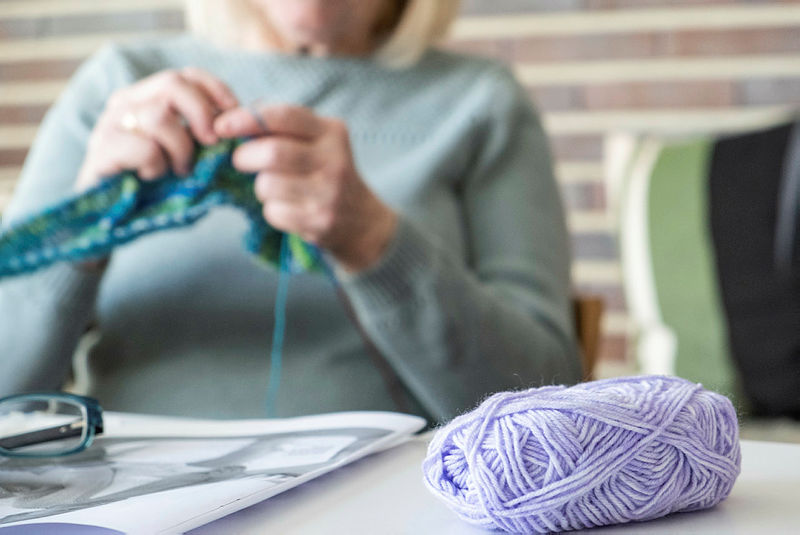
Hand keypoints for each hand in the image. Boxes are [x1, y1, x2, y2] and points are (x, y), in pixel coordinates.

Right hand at [76, 67, 238, 190]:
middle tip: (211, 144)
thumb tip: (242, 121)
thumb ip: (206, 136)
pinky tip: (152, 177)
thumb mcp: (189, 155)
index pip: (187, 75)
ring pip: (159, 115)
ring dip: (180, 148)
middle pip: (172, 83)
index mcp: (148, 98)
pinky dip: (157, 165)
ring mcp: (109, 124)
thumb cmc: (158, 188)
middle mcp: (126, 103)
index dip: (215, 90)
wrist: (114, 220)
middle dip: (201, 114)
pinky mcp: (101, 150)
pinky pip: (144, 147)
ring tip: (178, 170)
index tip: (235, 115)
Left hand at [214, 105, 396, 272]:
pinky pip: (274, 212)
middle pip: (272, 153)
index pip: (282, 116)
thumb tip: (233, 115)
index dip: (245, 119)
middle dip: (245, 157)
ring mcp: (328, 192)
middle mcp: (334, 160)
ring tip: (273, 188)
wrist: (361, 220)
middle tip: (241, 161)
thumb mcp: (317, 141)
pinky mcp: (320, 221)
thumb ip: (283, 126)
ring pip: (268, 184)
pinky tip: (287, 208)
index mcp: (332, 132)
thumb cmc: (327, 173)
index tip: (221, 126)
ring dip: (260, 187)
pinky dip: (271, 210)